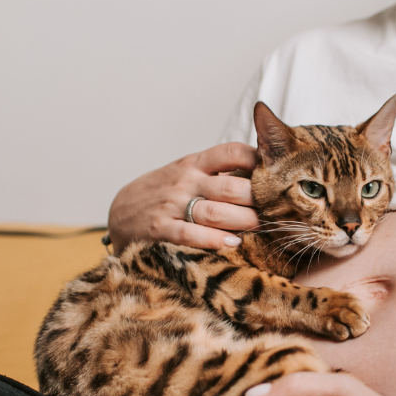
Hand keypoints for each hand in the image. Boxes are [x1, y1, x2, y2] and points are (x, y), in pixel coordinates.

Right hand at [107, 143, 260, 252]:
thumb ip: (217, 172)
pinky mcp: (160, 229)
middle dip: (257, 199)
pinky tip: (231, 243)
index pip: (230, 152)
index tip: (274, 171)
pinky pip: (190, 234)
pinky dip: (212, 239)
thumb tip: (261, 172)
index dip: (256, 159)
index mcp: (194, 164)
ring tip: (261, 226)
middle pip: (230, 187)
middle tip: (275, 210)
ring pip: (215, 212)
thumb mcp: (186, 173)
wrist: (120, 211)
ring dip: (242, 221)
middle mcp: (185, 182)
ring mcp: (172, 205)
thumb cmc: (163, 192)